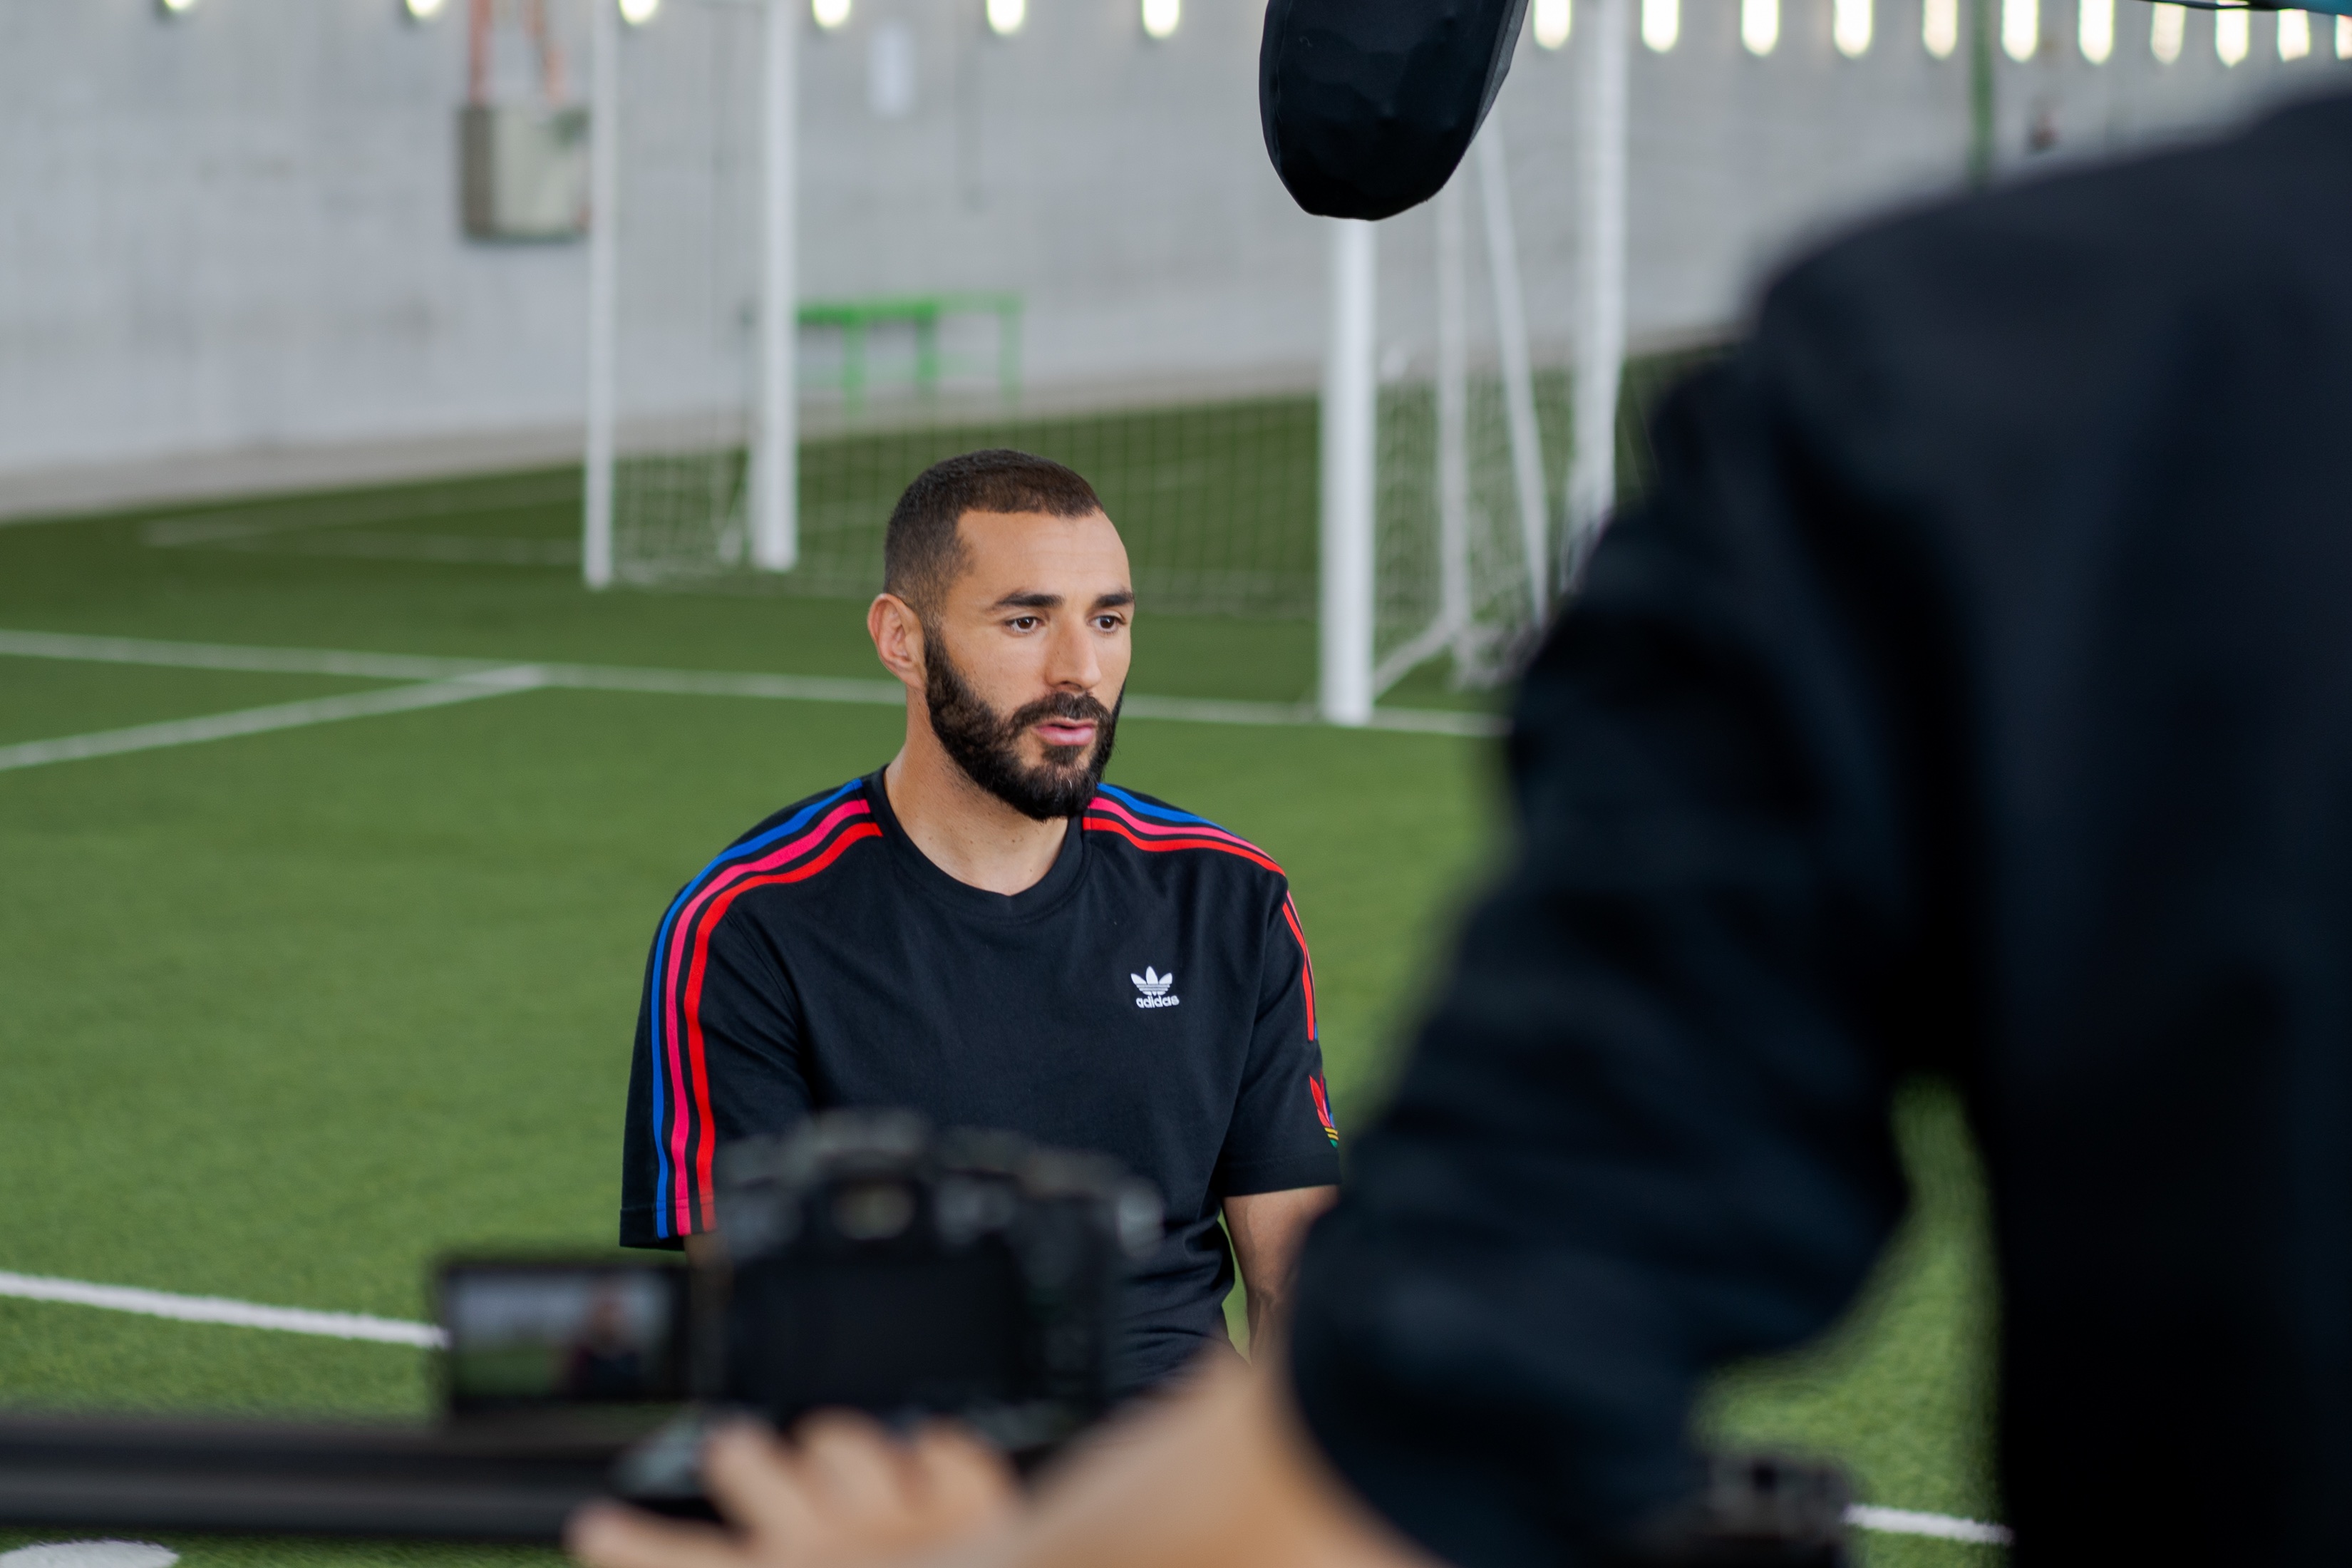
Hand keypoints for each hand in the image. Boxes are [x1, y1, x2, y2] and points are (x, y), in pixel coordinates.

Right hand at [568, 1414, 1019, 1567]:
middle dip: (745, 1455)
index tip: (595, 1525)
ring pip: (835, 1436)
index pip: (686, 1562)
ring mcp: (890, 1512)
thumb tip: (757, 1522)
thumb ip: (764, 1563)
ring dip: (846, 1454)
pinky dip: (948, 1466)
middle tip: (746, 1453)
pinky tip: (952, 1492)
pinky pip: (936, 1445)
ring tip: (865, 1489)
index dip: (635, 1544)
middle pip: (746, 1460)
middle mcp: (823, 1544)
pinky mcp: (956, 1494)